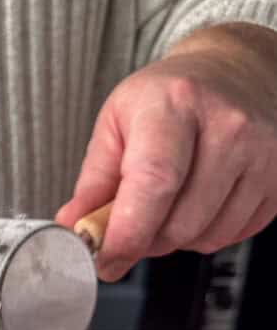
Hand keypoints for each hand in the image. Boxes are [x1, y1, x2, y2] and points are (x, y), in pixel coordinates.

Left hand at [56, 25, 276, 280]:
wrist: (232, 71)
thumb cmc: (168, 98)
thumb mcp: (117, 123)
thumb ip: (93, 181)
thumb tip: (73, 229)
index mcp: (175, 105)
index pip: (154, 182)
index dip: (127, 232)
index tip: (105, 258)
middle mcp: (227, 126)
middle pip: (179, 222)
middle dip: (144, 241)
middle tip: (129, 226)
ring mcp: (262, 152)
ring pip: (207, 236)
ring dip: (176, 239)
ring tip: (165, 206)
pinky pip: (234, 235)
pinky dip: (206, 234)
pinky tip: (198, 203)